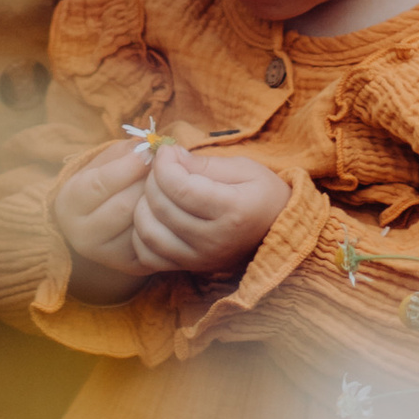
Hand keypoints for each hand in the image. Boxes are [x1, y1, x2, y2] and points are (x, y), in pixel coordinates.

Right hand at [52, 136, 153, 300]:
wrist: (98, 223)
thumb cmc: (104, 183)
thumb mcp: (105, 163)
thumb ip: (124, 153)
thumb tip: (151, 147)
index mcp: (69, 204)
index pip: (99, 185)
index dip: (127, 166)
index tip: (149, 151)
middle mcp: (82, 236)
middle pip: (124, 207)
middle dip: (148, 184)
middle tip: (165, 168)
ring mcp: (107, 256)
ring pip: (143, 225)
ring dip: (160, 202)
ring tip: (168, 187)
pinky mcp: (132, 266)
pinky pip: (156, 242)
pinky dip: (165, 222)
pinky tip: (167, 209)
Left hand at [129, 140, 289, 277]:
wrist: (278, 231)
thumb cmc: (262, 194)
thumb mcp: (243, 168)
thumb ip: (204, 163)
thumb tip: (169, 155)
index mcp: (233, 210)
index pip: (179, 187)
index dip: (163, 163)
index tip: (166, 151)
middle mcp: (214, 240)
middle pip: (161, 207)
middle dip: (152, 179)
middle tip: (163, 168)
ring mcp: (200, 258)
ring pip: (149, 233)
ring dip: (142, 206)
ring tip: (156, 191)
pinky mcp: (189, 268)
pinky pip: (148, 256)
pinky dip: (140, 235)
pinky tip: (152, 217)